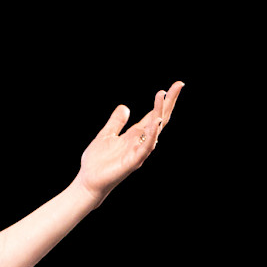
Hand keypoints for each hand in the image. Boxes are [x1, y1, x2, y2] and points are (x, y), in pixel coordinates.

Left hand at [72, 81, 183, 205]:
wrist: (88, 182)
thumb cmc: (97, 162)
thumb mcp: (106, 135)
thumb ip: (116, 122)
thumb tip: (125, 107)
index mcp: (135, 135)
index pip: (153, 115)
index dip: (163, 101)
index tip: (173, 86)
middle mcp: (140, 142)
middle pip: (159, 119)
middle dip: (168, 102)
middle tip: (178, 85)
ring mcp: (138, 152)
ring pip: (154, 131)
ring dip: (159, 113)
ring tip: (163, 96)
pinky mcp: (132, 162)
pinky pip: (145, 147)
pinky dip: (152, 135)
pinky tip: (156, 122)